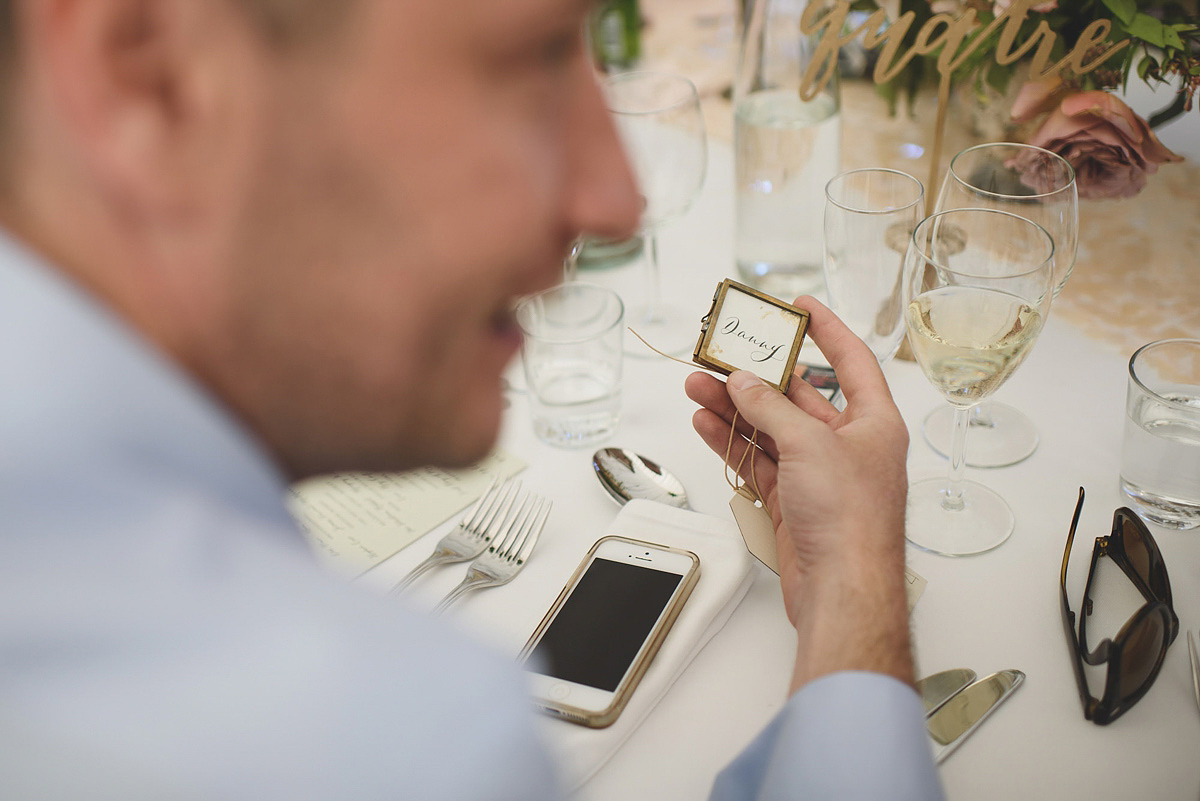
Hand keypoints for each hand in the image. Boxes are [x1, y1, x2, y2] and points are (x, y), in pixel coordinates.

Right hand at [684, 296, 912, 689]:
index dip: (826, 329)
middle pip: (799, 397)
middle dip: (757, 376)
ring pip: (771, 430)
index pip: (851, 360)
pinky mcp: (793, 502)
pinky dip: (732, 443)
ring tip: (697, 386)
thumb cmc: (851, 520)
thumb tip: (744, 383)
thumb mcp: (809, 445)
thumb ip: (770, 409)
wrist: (843, 589)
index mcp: (873, 422)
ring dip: (734, 408)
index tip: (800, 307)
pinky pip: (758, 461)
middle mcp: (848, 445)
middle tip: (723, 354)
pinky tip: (706, 424)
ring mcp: (819, 475)